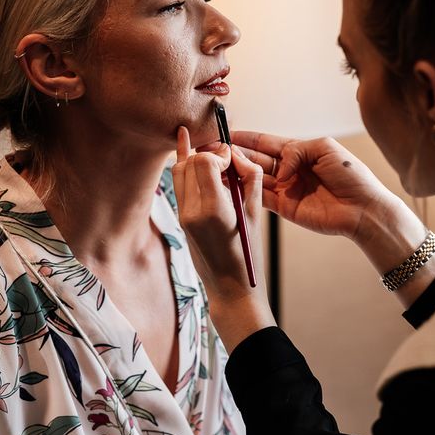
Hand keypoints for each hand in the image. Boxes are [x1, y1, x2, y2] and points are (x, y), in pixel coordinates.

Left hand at [173, 127, 274, 351]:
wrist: (229, 288)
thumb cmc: (247, 254)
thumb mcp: (255, 214)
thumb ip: (250, 178)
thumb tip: (237, 154)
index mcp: (212, 210)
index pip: (203, 162)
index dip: (218, 154)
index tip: (232, 158)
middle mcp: (192, 211)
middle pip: (189, 163)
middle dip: (206, 153)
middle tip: (224, 156)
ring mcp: (183, 216)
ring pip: (179, 171)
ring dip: (194, 158)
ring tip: (213, 156)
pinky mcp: (181, 219)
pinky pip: (180, 186)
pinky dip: (186, 169)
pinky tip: (184, 146)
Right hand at [229, 131, 402, 242]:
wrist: (363, 209)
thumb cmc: (351, 176)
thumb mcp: (324, 148)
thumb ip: (295, 151)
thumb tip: (278, 168)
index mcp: (298, 152)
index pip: (266, 143)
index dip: (247, 138)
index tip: (228, 134)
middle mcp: (288, 169)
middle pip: (256, 159)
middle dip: (237, 154)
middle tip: (217, 150)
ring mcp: (285, 188)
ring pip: (255, 177)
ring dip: (238, 171)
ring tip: (221, 165)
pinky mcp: (285, 207)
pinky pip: (261, 197)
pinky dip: (247, 191)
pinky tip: (232, 184)